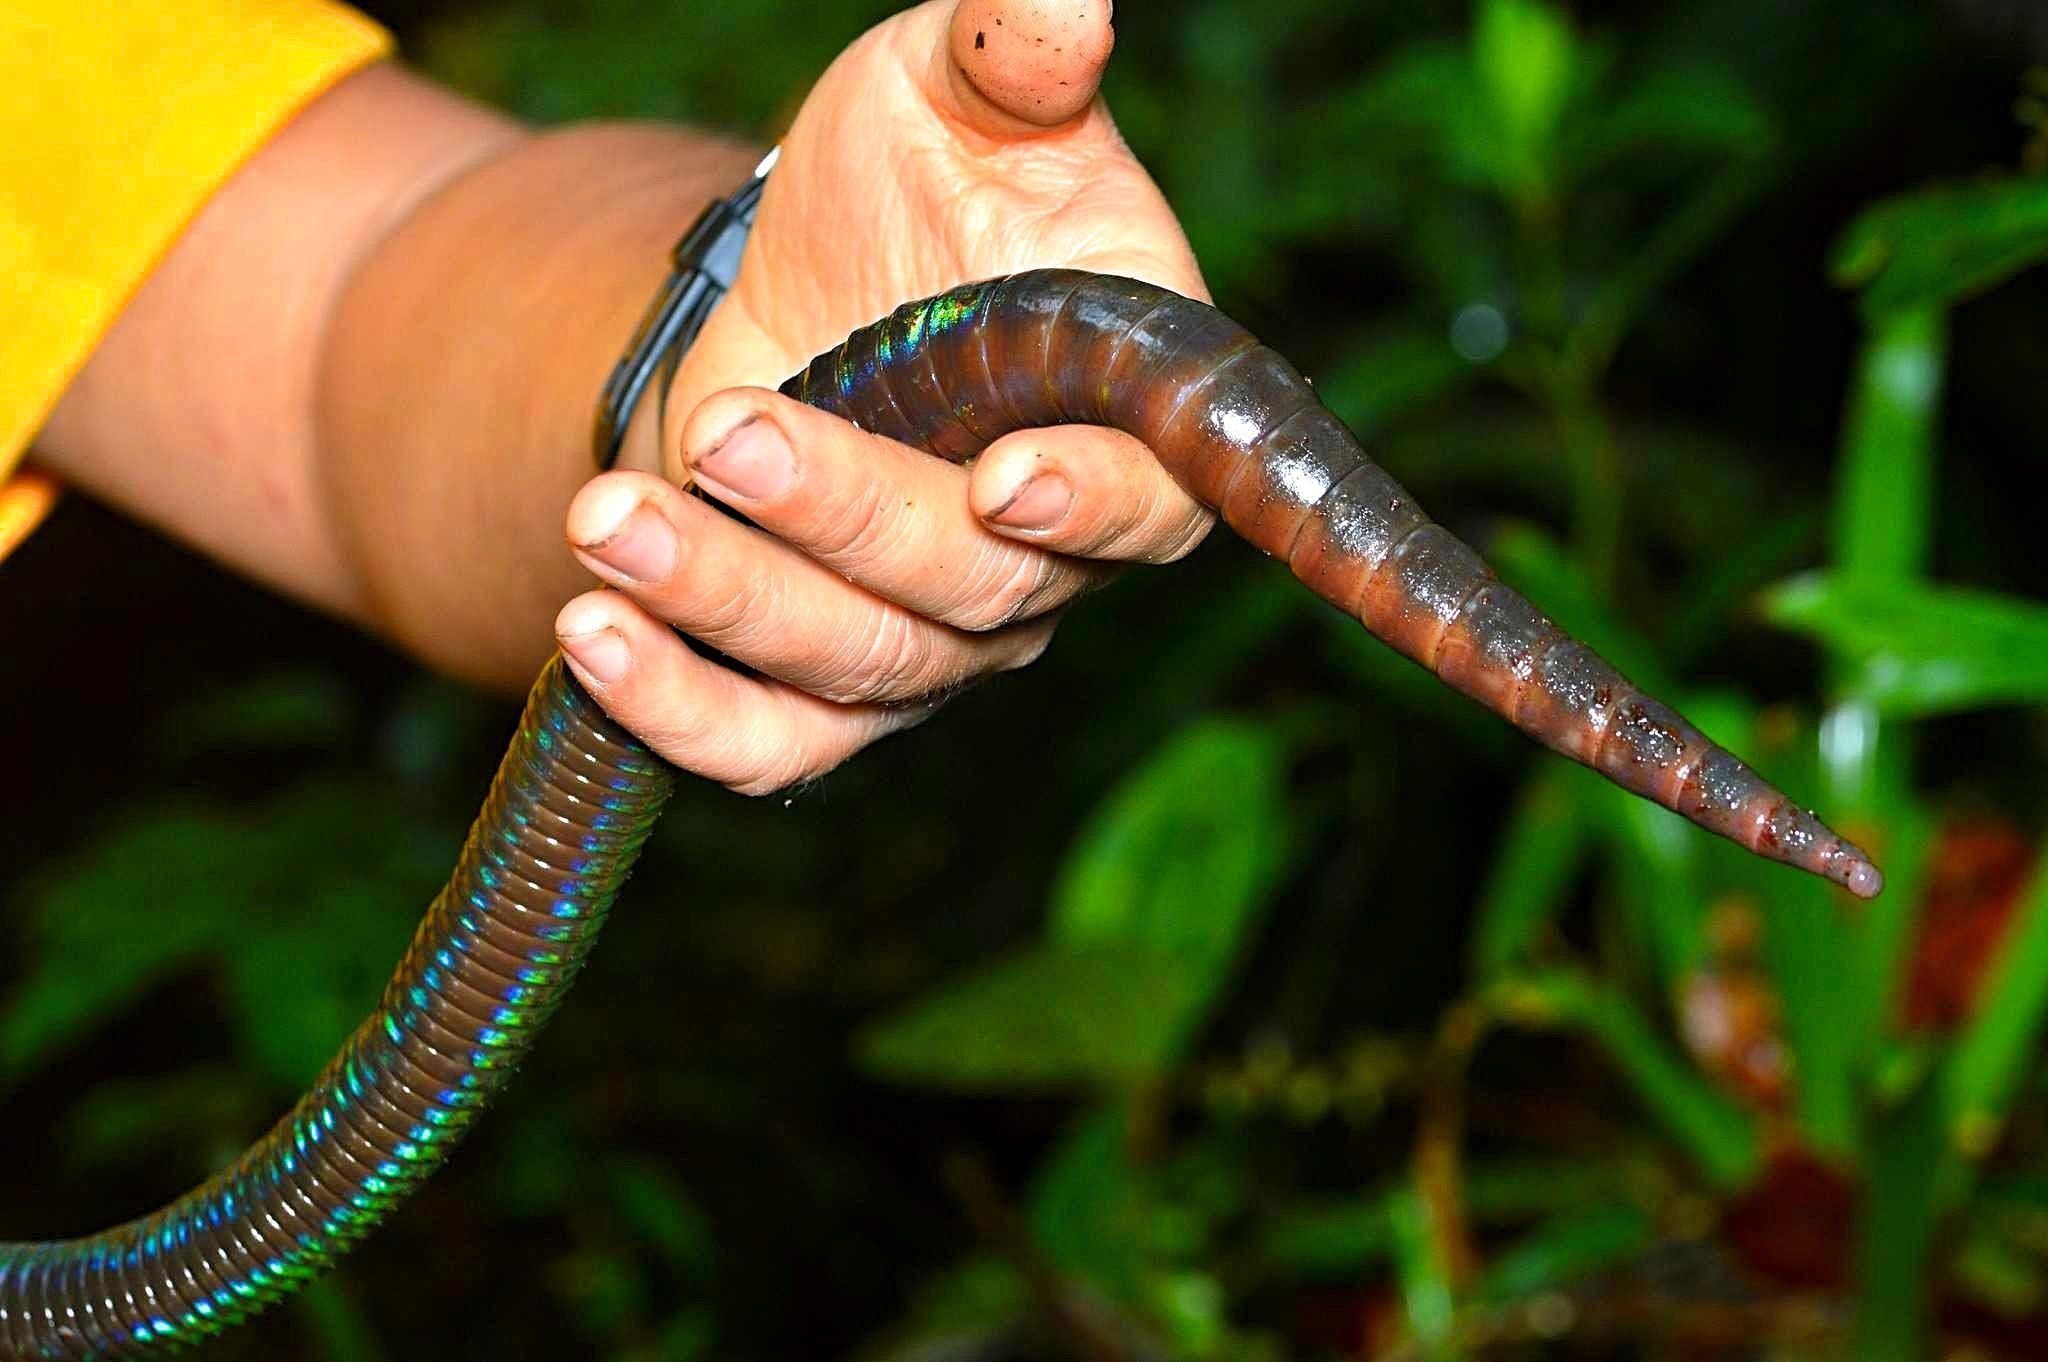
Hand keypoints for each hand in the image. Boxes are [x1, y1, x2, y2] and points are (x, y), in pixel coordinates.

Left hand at [555, 0, 1214, 792]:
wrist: (805, 282)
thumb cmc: (911, 182)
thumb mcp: (949, 96)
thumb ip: (1010, 58)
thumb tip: (1064, 2)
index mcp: (1114, 423)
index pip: (1147, 501)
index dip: (1091, 508)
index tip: (1003, 482)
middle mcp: (1040, 556)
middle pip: (973, 590)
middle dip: (843, 516)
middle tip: (724, 432)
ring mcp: (933, 636)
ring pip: (858, 666)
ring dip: (728, 602)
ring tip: (605, 517)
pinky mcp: (824, 685)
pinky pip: (773, 743)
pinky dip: (683, 713)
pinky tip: (593, 637)